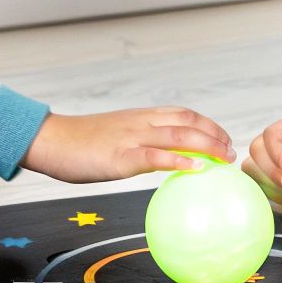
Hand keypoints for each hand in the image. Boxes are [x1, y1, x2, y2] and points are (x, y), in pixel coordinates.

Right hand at [22, 107, 234, 182]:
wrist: (50, 140)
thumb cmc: (77, 143)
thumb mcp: (113, 138)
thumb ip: (136, 144)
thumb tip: (155, 160)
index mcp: (139, 117)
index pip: (182, 113)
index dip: (207, 123)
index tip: (223, 136)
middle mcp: (140, 122)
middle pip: (187, 121)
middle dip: (215, 133)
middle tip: (231, 150)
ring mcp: (132, 138)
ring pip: (179, 134)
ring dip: (208, 145)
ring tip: (225, 158)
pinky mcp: (121, 156)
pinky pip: (156, 156)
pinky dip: (181, 160)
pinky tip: (198, 169)